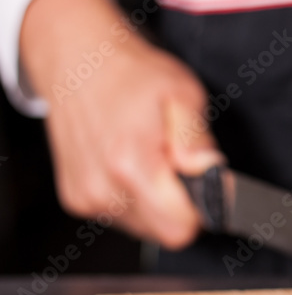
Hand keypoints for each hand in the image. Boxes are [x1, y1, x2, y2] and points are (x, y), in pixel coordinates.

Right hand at [20, 0, 223, 248]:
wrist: (78, 63)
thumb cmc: (133, 75)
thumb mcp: (183, 94)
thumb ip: (199, 142)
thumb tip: (212, 175)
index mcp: (130, 164)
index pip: (180, 227)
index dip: (203, 208)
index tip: (206, 183)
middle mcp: (102, 188)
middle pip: (165, 231)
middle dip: (181, 204)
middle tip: (177, 162)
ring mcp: (86, 197)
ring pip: (145, 226)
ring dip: (158, 201)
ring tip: (150, 157)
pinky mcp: (76, 200)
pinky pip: (123, 216)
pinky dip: (135, 197)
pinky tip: (130, 163)